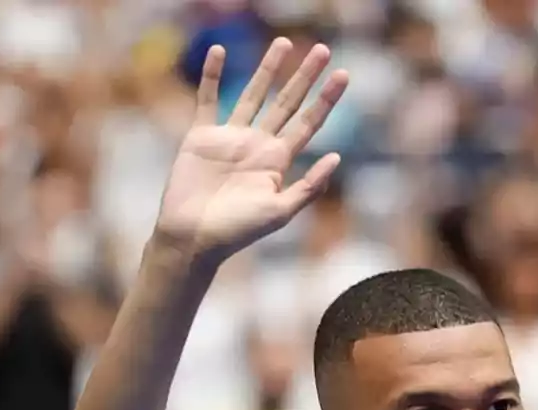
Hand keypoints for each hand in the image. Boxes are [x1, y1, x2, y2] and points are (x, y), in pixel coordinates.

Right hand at [154, 39, 348, 259]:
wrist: (193, 237)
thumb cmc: (238, 231)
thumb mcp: (281, 212)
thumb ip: (309, 186)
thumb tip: (337, 157)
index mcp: (279, 161)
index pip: (308, 123)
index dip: (326, 99)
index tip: (344, 74)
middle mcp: (258, 145)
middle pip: (287, 102)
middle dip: (305, 77)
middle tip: (322, 49)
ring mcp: (230, 138)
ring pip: (253, 94)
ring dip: (268, 69)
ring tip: (283, 43)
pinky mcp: (201, 136)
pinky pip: (208, 99)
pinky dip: (212, 75)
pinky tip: (220, 51)